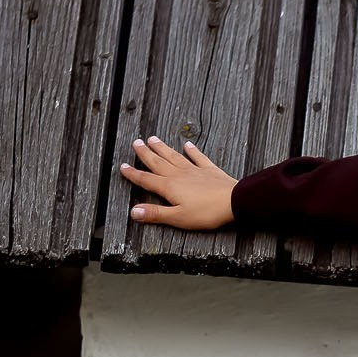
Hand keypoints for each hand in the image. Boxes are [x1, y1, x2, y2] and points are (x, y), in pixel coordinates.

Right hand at [117, 135, 236, 229]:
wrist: (234, 201)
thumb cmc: (207, 212)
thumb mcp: (178, 217)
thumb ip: (156, 214)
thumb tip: (133, 212)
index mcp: (169, 187)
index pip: (146, 179)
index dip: (134, 174)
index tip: (123, 166)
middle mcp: (179, 175)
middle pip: (158, 162)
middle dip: (145, 153)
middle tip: (136, 143)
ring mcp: (195, 171)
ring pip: (175, 156)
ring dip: (163, 148)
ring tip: (153, 139)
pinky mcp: (210, 170)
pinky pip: (199, 157)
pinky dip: (193, 150)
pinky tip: (188, 144)